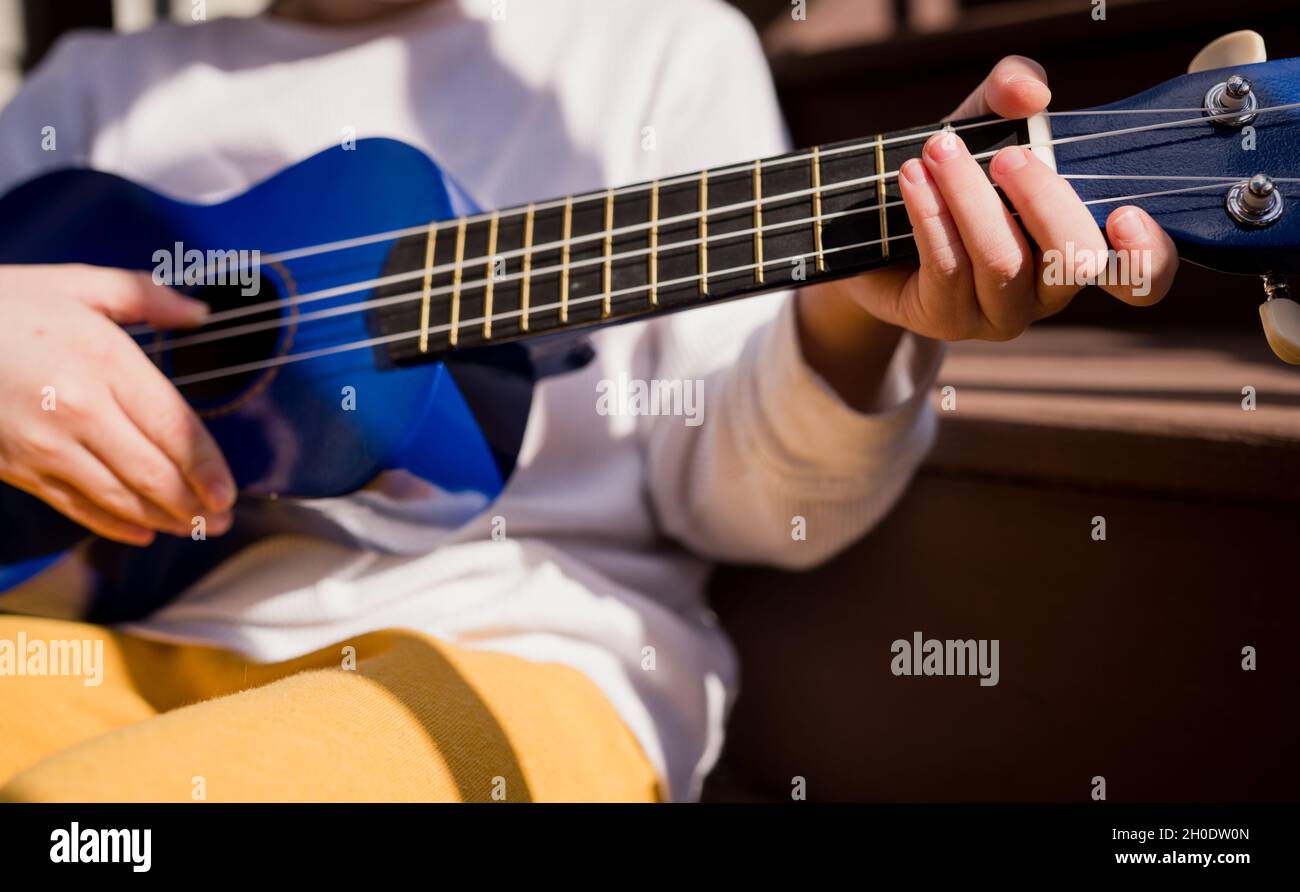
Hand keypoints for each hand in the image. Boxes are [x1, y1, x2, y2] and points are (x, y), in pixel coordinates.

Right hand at [0, 264, 235, 545]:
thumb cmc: (2, 305)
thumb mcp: (76, 284)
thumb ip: (145, 297)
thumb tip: (198, 312)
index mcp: (104, 361)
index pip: (173, 428)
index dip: (208, 468)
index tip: (229, 492)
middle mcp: (80, 410)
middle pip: (153, 473)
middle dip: (194, 505)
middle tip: (222, 520)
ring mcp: (46, 444)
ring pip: (119, 498)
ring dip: (163, 519)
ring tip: (193, 528)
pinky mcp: (19, 467)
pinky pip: (76, 506)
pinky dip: (114, 525)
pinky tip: (142, 532)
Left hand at [835, 55, 1178, 339]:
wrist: (883, 222)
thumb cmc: (958, 173)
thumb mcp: (987, 120)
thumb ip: (1013, 89)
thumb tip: (1030, 94)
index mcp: (1083, 249)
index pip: (1142, 280)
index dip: (1147, 257)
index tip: (1124, 212)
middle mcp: (1050, 293)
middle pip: (1073, 262)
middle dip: (1042, 200)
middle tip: (1004, 157)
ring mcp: (1000, 315)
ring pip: (1002, 263)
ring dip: (970, 199)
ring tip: (938, 151)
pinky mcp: (948, 320)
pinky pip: (948, 267)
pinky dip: (931, 214)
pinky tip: (912, 177)